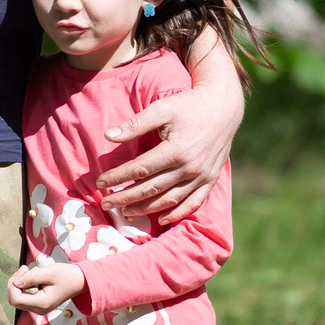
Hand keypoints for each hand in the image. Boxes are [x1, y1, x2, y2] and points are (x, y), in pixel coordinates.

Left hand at [8, 260, 85, 314]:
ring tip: (29, 270)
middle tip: (25, 269)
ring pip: (16, 298)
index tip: (24, 270)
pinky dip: (23, 285)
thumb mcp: (49, 272)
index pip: (16, 299)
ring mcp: (38, 308)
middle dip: (13, 283)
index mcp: (42, 303)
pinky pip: (23, 296)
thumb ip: (31, 277)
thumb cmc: (67, 275)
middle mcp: (38, 309)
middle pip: (13, 300)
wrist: (80, 281)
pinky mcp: (38, 304)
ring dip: (18, 283)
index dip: (13, 285)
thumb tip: (15, 282)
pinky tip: (31, 276)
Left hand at [96, 82, 240, 225]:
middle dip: (125, 198)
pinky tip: (161, 219)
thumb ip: (135, 124)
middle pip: (151, 189)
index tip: (100, 182)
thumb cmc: (189, 104)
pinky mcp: (210, 180)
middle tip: (105, 204)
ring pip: (169, 200)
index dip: (117, 177)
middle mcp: (190, 167)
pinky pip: (193, 203)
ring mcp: (202, 176)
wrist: (223, 106)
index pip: (139, 169)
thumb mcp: (161, 109)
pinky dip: (177, 213)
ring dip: (146, 209)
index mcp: (176, 150)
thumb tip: (108, 136)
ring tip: (125, 212)